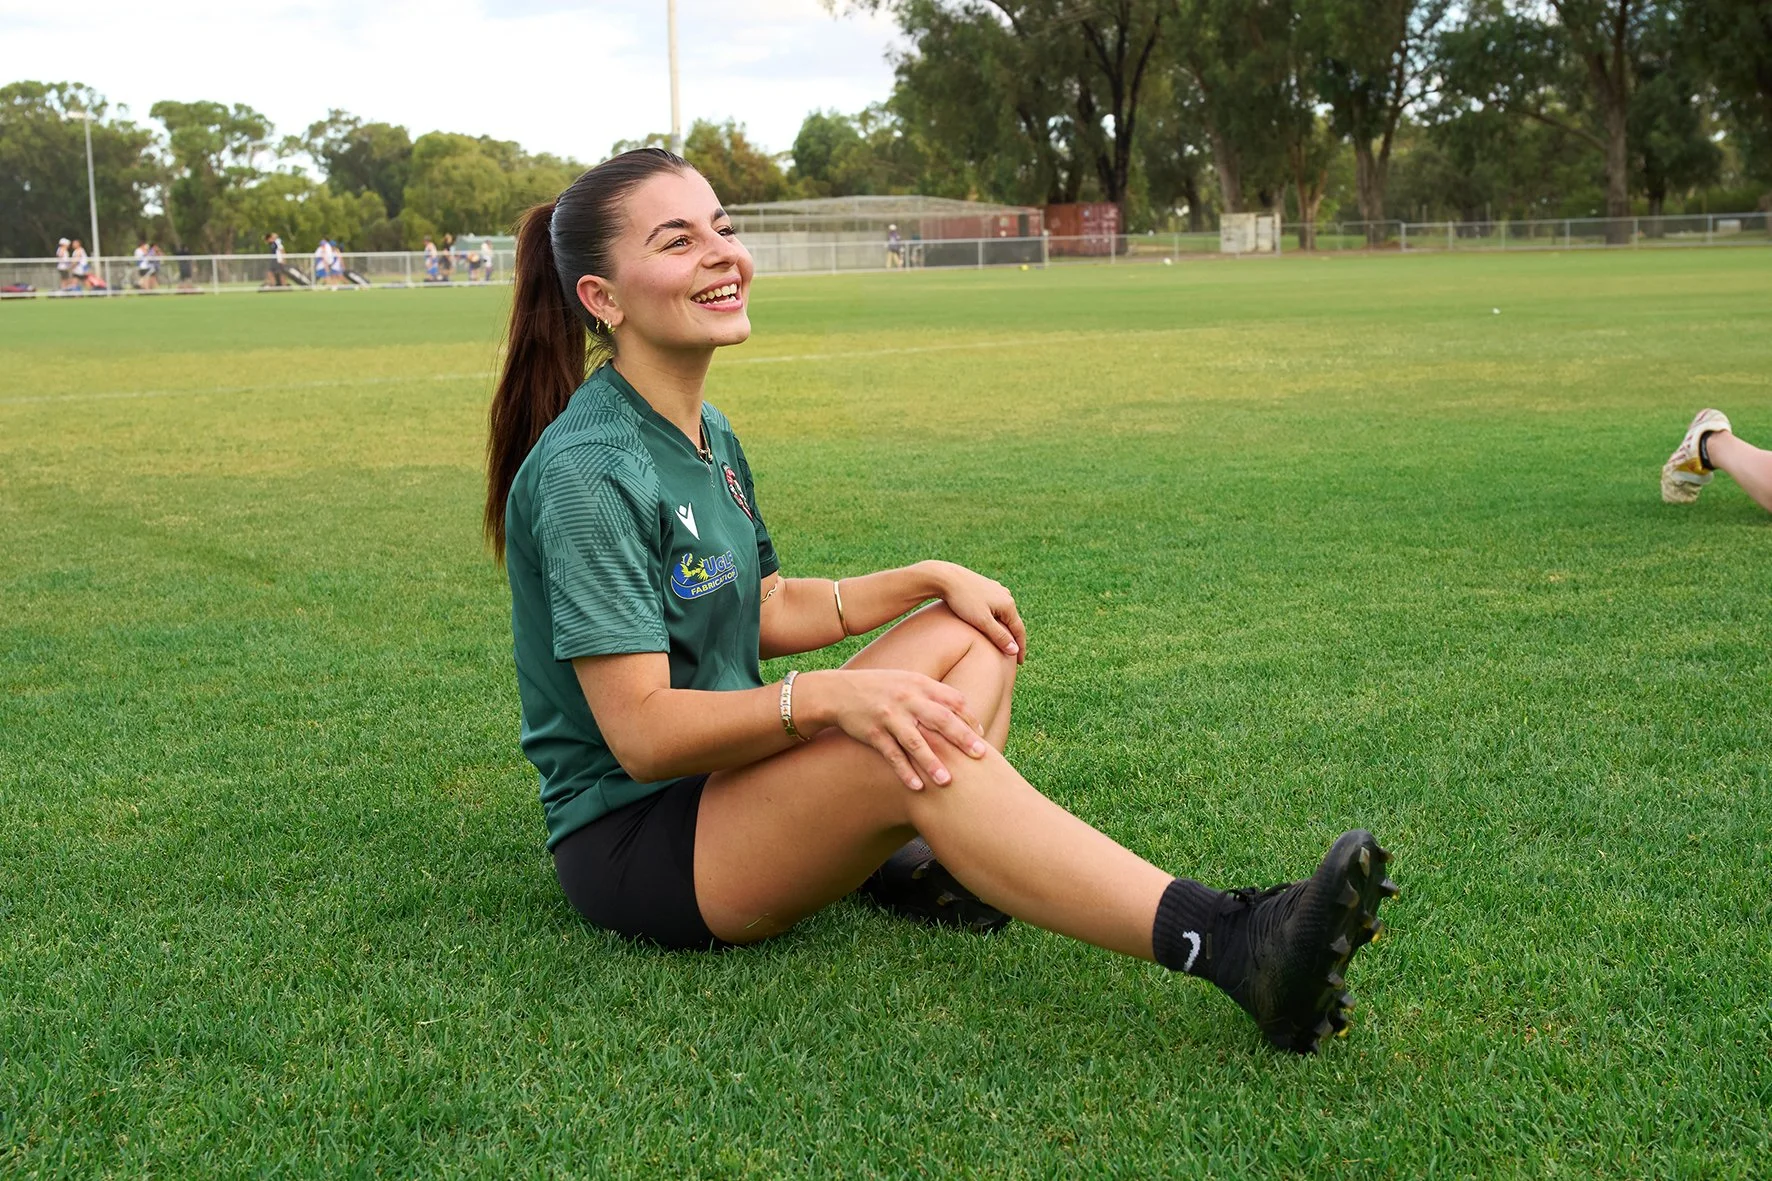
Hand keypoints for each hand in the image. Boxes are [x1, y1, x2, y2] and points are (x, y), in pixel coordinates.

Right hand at [799, 669, 987, 790]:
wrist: (838, 691)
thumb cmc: (880, 688)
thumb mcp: (907, 681)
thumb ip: (932, 694)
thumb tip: (962, 711)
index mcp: (919, 684)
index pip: (953, 700)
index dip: (969, 717)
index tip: (981, 734)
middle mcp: (907, 698)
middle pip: (940, 719)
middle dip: (962, 738)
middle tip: (980, 755)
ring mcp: (889, 716)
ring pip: (915, 741)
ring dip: (932, 762)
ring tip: (947, 781)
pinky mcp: (873, 733)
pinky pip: (892, 755)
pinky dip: (904, 771)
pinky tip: (917, 787)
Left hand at [925, 561, 1026, 663]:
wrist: (946, 577)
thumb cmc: (963, 600)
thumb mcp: (982, 622)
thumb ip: (999, 637)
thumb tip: (1015, 651)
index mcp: (1008, 604)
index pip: (1019, 631)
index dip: (1020, 648)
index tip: (1020, 663)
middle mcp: (1006, 595)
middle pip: (1013, 622)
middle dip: (1012, 638)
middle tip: (1012, 655)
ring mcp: (996, 590)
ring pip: (1003, 614)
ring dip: (1004, 628)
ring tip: (1002, 641)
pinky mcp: (986, 587)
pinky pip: (995, 607)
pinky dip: (995, 618)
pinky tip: (991, 623)